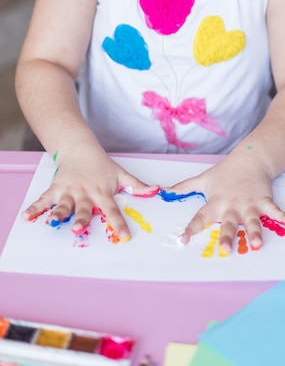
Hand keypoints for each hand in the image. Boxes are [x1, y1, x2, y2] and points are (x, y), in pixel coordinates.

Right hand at [22, 151, 158, 240]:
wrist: (80, 148)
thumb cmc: (101, 165)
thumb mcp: (121, 174)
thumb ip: (137, 185)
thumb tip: (156, 190)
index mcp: (102, 192)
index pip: (112, 210)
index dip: (119, 223)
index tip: (124, 236)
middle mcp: (85, 193)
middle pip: (84, 208)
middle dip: (81, 218)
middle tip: (79, 229)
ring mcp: (69, 191)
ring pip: (63, 204)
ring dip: (58, 213)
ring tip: (53, 222)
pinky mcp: (56, 188)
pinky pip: (44, 199)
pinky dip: (35, 208)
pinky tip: (27, 216)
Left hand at [166, 154, 284, 253]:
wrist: (249, 160)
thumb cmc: (225, 173)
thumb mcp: (202, 180)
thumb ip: (184, 188)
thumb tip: (164, 191)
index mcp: (215, 202)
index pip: (200, 217)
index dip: (191, 229)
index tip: (183, 240)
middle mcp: (231, 206)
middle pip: (227, 224)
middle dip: (226, 236)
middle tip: (223, 250)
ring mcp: (249, 204)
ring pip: (251, 221)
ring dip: (255, 232)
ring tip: (257, 245)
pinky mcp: (264, 201)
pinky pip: (273, 210)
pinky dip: (282, 216)